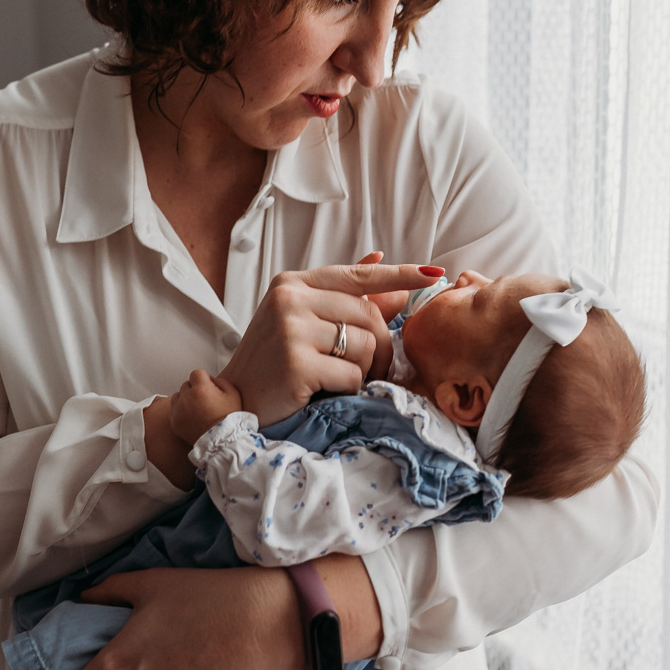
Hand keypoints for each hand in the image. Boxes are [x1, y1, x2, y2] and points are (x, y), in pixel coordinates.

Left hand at [170, 370, 242, 443]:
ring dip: (185, 399)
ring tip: (197, 409)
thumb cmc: (230, 418)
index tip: (210, 388)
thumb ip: (221, 381)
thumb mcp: (233, 394)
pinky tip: (193, 418)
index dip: (204, 379)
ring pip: (177, 396)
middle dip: (195, 389)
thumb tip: (210, 380)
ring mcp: (178, 411)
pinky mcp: (174, 422)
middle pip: (186, 384)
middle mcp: (187, 398)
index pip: (196, 373)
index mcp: (201, 388)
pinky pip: (174, 410)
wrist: (222, 442)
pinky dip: (181, 412)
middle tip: (205, 401)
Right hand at [221, 261, 440, 423]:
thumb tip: (388, 271)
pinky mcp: (297, 364)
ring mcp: (291, 330)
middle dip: (379, 345)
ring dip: (363, 370)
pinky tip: (326, 390)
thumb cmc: (273, 360)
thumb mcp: (304, 321)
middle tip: (368, 367)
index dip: (399, 275)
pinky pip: (351, 374)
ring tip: (341, 379)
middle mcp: (290, 299)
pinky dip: (348, 387)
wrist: (236, 399)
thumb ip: (345, 299)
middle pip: (368, 315)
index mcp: (292, 283)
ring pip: (364, 345)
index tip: (433, 274)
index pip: (357, 275)